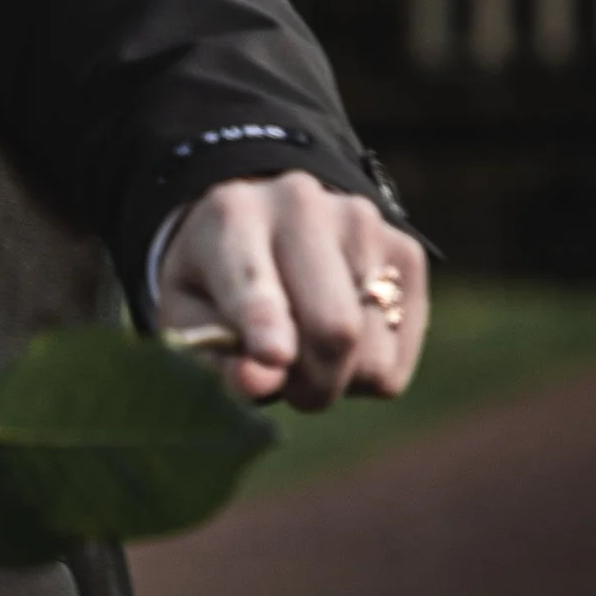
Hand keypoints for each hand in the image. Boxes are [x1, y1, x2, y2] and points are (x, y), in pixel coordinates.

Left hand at [155, 170, 427, 409]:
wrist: (266, 226)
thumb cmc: (215, 283)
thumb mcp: (189, 318)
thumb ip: (213, 355)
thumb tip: (258, 384)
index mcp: (230, 215)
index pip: (251, 278)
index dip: (264, 320)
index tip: (273, 354)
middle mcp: (302, 206)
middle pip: (333, 327)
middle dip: (311, 383)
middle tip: (289, 389)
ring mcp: (364, 224)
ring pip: (370, 354)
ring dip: (337, 381)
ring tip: (307, 350)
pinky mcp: (407, 252)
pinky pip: (395, 360)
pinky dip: (365, 373)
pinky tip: (341, 339)